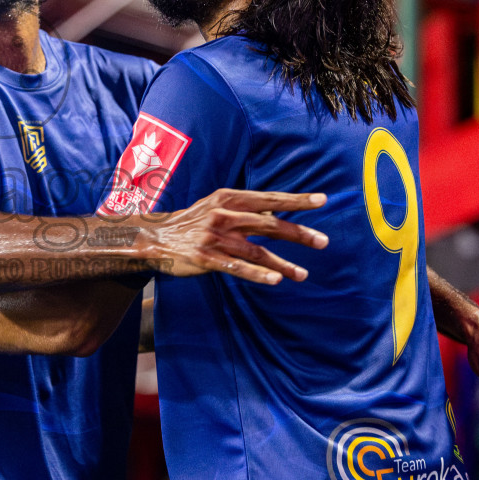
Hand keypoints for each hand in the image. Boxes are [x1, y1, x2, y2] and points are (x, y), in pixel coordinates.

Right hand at [136, 189, 327, 284]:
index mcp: (229, 199)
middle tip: (323, 242)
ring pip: (257, 251)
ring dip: (283, 264)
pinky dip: (258, 274)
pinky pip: (238, 267)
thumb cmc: (192, 222)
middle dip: (298, 233)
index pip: (269, 199)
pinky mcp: (206, 258)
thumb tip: (274, 212)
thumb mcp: (216, 205)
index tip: (322, 201)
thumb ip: (245, 209)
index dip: (296, 200)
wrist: (155, 237)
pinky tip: (276, 281)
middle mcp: (224, 215)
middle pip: (269, 224)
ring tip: (303, 275)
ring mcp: (215, 237)